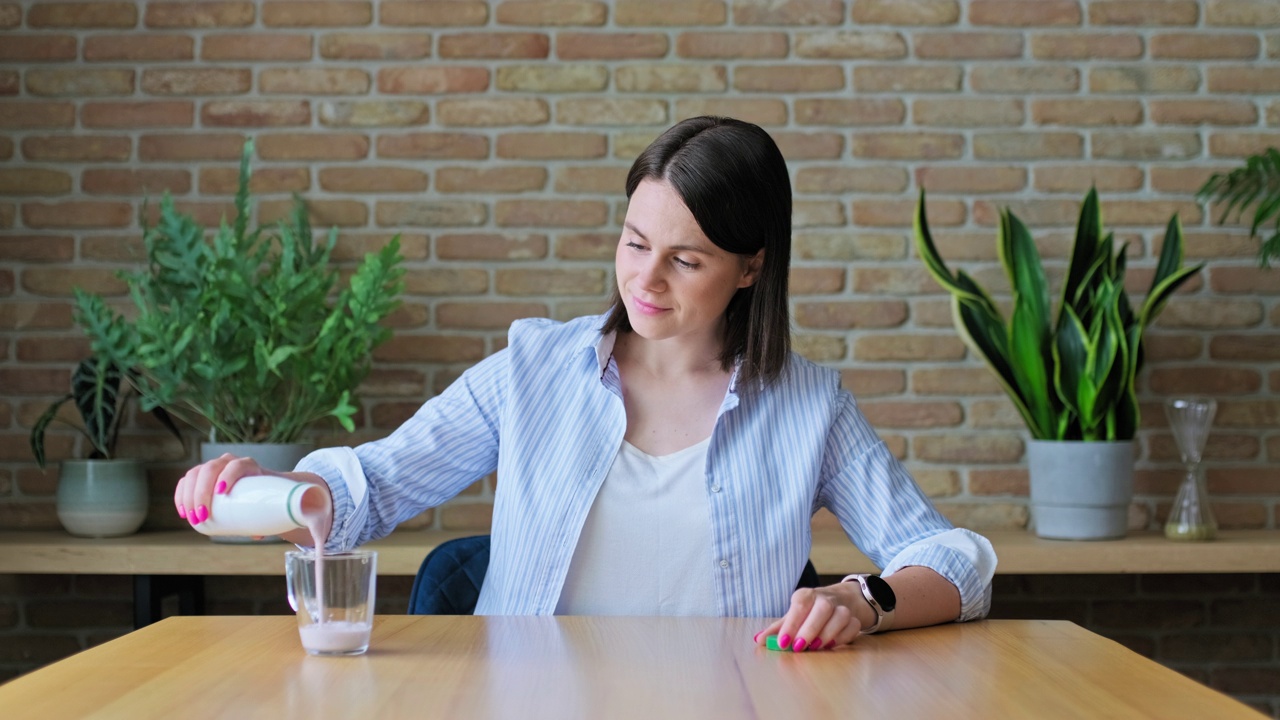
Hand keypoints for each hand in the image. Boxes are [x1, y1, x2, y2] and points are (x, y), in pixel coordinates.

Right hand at [173, 453, 278, 529]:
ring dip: (189, 496)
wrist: (258, 488)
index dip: (228, 476)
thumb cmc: (263, 498)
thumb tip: (257, 535)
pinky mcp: (199, 475)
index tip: (221, 492)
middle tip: (202, 516)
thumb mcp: (267, 503)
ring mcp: (212, 466)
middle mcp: (229, 462)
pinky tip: (183, 512)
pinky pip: (185, 481)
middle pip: (210, 469)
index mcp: (248, 465)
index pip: (236, 466)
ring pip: (194, 474)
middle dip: (202, 492)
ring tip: (192, 518)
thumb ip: (265, 517)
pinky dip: (181, 496)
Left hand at [753, 582, 870, 651]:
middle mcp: (825, 598)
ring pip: (841, 616)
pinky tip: (832, 645)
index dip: (791, 624)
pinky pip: (853, 626)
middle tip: (799, 648)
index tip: (783, 643)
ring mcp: (842, 607)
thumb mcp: (793, 615)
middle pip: (822, 609)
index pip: (800, 605)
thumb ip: (777, 628)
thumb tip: (758, 640)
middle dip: (810, 629)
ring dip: (828, 633)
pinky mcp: (854, 618)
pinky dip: (844, 637)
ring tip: (816, 648)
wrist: (840, 600)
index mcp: (806, 595)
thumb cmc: (810, 611)